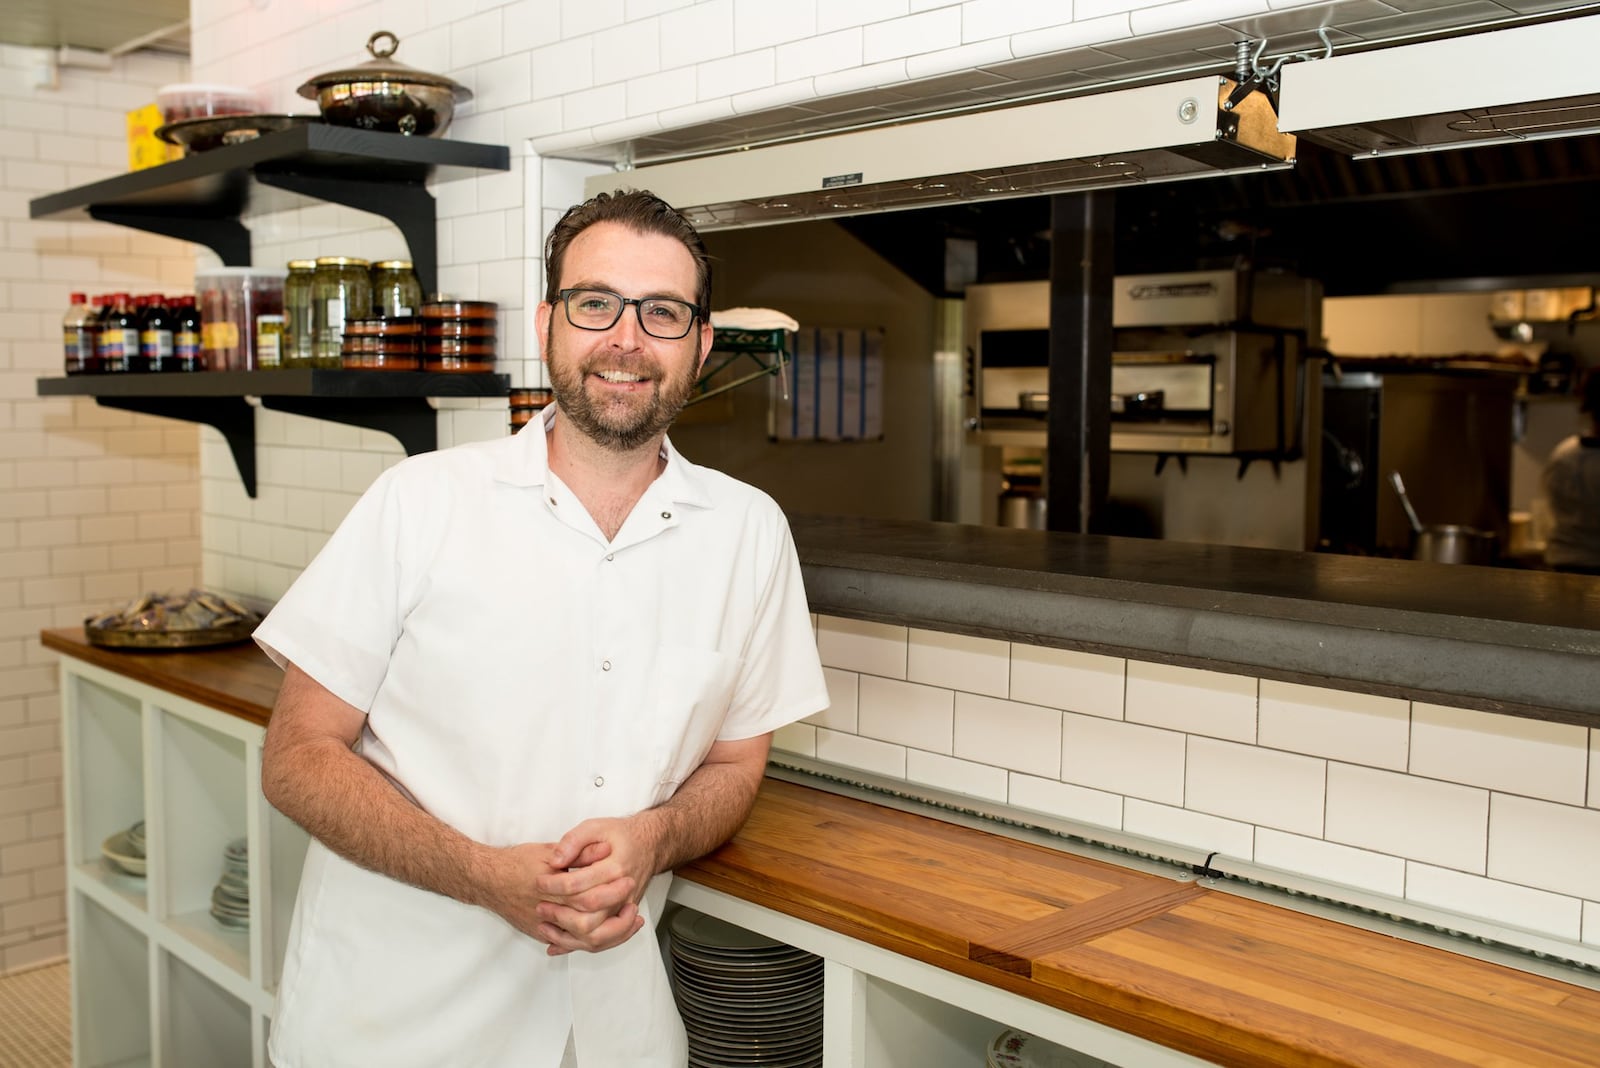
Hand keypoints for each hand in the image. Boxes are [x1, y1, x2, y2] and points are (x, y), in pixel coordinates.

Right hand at [474, 841, 629, 951]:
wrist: (486, 880)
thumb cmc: (516, 862)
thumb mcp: (547, 851)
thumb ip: (576, 853)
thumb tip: (604, 850)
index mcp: (552, 888)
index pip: (588, 895)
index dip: (611, 892)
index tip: (628, 883)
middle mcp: (548, 911)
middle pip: (588, 923)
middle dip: (615, 919)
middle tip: (633, 908)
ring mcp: (543, 926)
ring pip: (581, 941)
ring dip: (608, 934)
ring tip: (627, 923)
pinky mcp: (540, 933)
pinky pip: (568, 944)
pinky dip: (589, 941)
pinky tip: (606, 934)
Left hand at [532, 814, 662, 954]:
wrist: (649, 846)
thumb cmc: (621, 836)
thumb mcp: (596, 827)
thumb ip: (574, 841)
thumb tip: (555, 860)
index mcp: (615, 869)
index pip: (578, 886)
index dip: (553, 886)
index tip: (539, 882)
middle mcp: (622, 894)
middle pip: (588, 919)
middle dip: (558, 915)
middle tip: (540, 906)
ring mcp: (623, 909)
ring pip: (596, 937)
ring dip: (566, 936)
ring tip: (545, 925)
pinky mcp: (621, 918)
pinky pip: (602, 942)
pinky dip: (577, 946)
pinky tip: (556, 944)